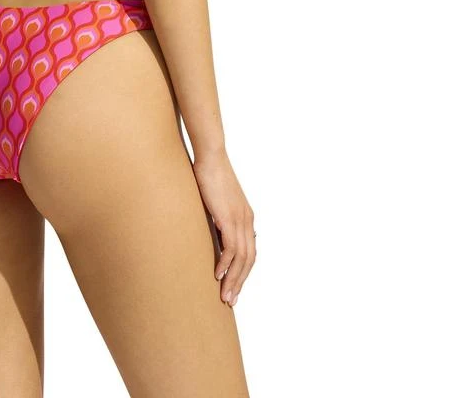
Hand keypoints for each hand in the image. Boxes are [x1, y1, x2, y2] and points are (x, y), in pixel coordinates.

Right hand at [192, 148, 255, 307]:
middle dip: (240, 282)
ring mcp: (240, 219)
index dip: (242, 272)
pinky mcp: (229, 217)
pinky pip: (231, 247)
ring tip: (225, 296)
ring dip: (233, 279)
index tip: (233, 287)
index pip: (249, 252)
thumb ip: (216, 216)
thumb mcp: (216, 200)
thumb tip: (208, 228)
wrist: (211, 156)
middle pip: (249, 260)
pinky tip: (217, 275)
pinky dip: (225, 264)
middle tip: (230, 300)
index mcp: (246, 217)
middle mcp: (247, 220)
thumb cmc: (209, 174)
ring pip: (242, 258)